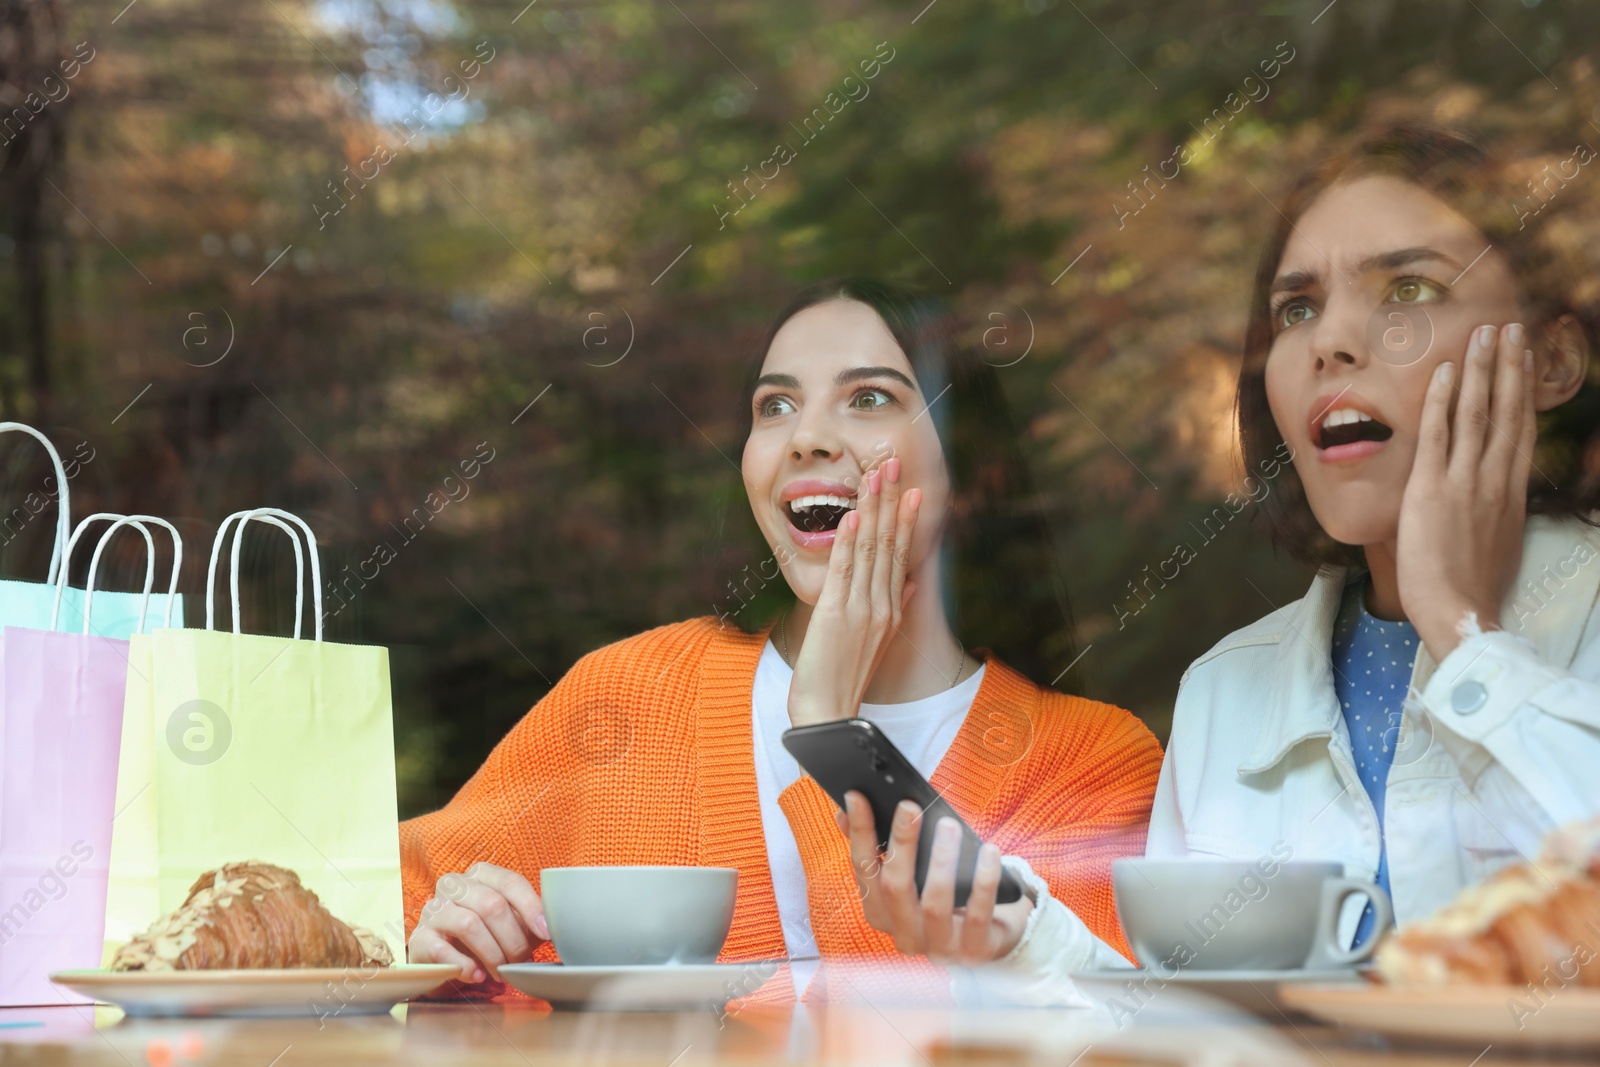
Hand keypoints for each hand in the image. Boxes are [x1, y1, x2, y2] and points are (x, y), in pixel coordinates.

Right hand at [408, 862, 547, 982]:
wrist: (441, 962)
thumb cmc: (482, 938)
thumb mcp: (508, 925)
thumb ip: (528, 920)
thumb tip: (557, 927)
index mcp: (480, 875)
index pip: (510, 882)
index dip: (531, 907)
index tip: (547, 933)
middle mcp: (454, 884)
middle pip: (491, 904)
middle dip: (513, 938)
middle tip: (523, 963)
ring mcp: (433, 909)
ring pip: (469, 924)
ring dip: (493, 953)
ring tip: (503, 973)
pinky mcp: (419, 937)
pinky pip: (442, 949)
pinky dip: (465, 965)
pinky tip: (478, 975)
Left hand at [787, 457, 920, 726]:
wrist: (829, 712)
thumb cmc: (845, 677)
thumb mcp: (878, 642)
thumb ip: (894, 609)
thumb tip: (907, 584)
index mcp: (892, 610)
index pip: (902, 555)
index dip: (907, 520)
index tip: (913, 490)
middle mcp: (883, 605)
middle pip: (890, 544)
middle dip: (891, 501)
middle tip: (894, 465)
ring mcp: (862, 609)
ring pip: (871, 550)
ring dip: (873, 510)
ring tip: (875, 476)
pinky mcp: (837, 614)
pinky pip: (845, 571)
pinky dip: (849, 542)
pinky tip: (853, 517)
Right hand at [834, 792, 1032, 964]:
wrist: (993, 934)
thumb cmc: (947, 893)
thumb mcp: (913, 872)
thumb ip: (881, 845)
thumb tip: (845, 812)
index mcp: (881, 912)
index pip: (863, 869)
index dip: (859, 833)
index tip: (857, 798)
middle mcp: (904, 934)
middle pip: (894, 887)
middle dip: (900, 843)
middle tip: (909, 807)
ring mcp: (939, 947)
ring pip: (933, 904)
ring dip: (940, 860)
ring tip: (948, 826)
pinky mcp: (974, 951)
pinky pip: (977, 914)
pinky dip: (983, 880)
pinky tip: (988, 851)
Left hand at [1398, 323, 1534, 660]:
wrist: (1459, 613)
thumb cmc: (1470, 590)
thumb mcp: (1494, 544)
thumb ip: (1490, 514)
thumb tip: (1484, 502)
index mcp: (1511, 493)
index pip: (1519, 430)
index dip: (1523, 391)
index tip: (1525, 360)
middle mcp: (1494, 480)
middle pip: (1506, 411)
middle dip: (1508, 365)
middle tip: (1510, 328)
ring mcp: (1465, 482)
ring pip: (1476, 413)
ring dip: (1479, 369)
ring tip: (1484, 333)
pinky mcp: (1432, 490)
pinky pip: (1437, 435)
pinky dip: (1441, 400)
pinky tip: (1444, 371)